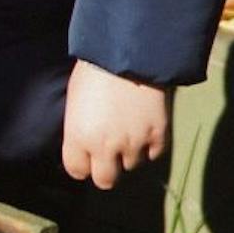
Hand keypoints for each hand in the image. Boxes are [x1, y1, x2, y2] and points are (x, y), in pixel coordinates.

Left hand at [61, 60, 170, 189]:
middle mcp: (105, 147)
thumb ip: (78, 127)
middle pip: (105, 180)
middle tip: (107, 153)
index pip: (76, 170)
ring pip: (131, 165)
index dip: (81, 163)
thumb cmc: (94, 69)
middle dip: (105, 169)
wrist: (130, 51)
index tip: (85, 156)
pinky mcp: (158, 136)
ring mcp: (134, 143)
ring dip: (129, 152)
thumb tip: (82, 143)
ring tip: (127, 127)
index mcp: (78, 136)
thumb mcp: (75, 99)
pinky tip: (143, 125)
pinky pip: (153, 154)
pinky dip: (149, 144)